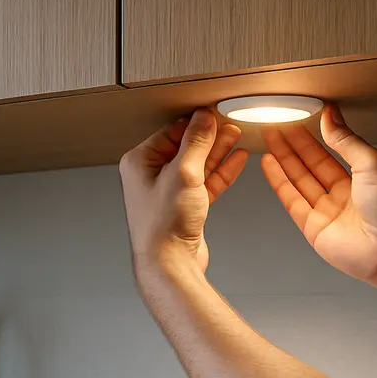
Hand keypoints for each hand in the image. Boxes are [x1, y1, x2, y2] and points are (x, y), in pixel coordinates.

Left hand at [120, 109, 248, 272]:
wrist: (169, 264)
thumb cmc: (163, 225)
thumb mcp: (183, 173)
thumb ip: (196, 143)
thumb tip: (204, 119)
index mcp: (140, 162)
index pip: (170, 132)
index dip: (195, 122)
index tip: (213, 113)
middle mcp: (150, 176)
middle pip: (185, 146)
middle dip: (209, 135)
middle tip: (229, 122)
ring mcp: (168, 192)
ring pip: (198, 164)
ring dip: (218, 151)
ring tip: (236, 136)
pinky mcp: (184, 206)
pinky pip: (205, 182)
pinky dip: (221, 171)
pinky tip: (235, 160)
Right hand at [261, 104, 376, 287]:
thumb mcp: (373, 162)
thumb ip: (346, 140)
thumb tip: (331, 117)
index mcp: (365, 176)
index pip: (335, 149)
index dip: (317, 133)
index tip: (303, 116)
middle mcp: (346, 194)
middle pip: (313, 163)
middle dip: (294, 143)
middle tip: (279, 123)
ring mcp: (329, 211)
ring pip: (299, 179)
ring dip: (283, 158)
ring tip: (269, 137)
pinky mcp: (314, 228)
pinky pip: (292, 200)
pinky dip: (278, 181)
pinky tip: (269, 163)